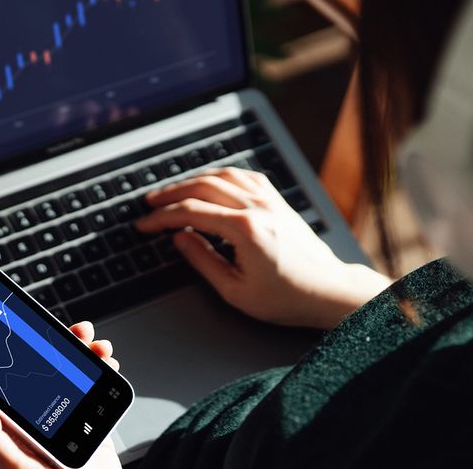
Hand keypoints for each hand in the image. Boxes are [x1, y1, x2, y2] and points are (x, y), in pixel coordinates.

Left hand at [0, 321, 122, 468]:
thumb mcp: (15, 466)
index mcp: (9, 420)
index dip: (3, 348)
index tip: (13, 327)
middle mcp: (34, 410)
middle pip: (39, 364)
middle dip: (57, 344)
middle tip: (70, 332)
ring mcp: (62, 409)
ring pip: (68, 368)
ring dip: (82, 350)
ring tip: (93, 345)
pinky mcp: (85, 413)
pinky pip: (91, 381)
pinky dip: (100, 366)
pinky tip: (105, 360)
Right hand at [136, 168, 389, 329]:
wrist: (328, 291)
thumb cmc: (287, 297)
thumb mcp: (235, 291)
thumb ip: (202, 260)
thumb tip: (179, 238)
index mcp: (245, 229)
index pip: (190, 213)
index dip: (161, 218)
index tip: (143, 225)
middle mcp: (257, 207)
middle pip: (201, 186)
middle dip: (170, 194)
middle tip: (149, 204)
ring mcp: (270, 200)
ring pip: (222, 175)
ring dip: (192, 180)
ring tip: (172, 192)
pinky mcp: (278, 200)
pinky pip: (243, 176)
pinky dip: (220, 176)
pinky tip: (209, 183)